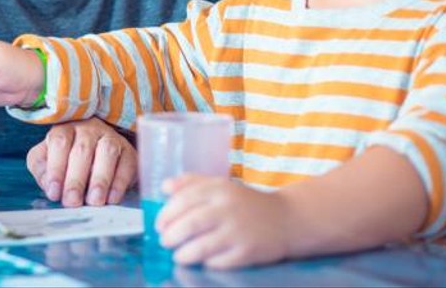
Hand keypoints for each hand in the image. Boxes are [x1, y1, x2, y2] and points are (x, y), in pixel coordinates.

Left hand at [28, 118, 136, 206]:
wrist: (98, 149)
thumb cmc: (67, 157)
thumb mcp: (47, 158)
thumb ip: (42, 169)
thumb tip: (48, 185)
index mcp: (65, 129)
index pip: (60, 142)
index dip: (56, 168)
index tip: (54, 192)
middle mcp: (89, 129)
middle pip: (82, 150)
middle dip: (76, 179)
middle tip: (72, 202)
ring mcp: (111, 138)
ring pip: (107, 152)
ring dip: (100, 179)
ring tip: (94, 201)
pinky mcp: (129, 151)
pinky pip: (127, 163)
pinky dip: (120, 182)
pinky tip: (112, 198)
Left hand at [156, 175, 292, 268]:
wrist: (286, 218)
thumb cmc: (245, 202)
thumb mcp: (220, 185)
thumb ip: (192, 183)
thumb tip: (164, 187)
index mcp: (219, 189)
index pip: (184, 199)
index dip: (166, 214)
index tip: (159, 225)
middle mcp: (228, 208)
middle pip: (190, 223)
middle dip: (171, 235)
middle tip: (165, 242)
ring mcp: (239, 231)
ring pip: (202, 246)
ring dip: (184, 253)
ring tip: (178, 255)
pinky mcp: (248, 252)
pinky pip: (220, 262)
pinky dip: (207, 263)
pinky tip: (202, 261)